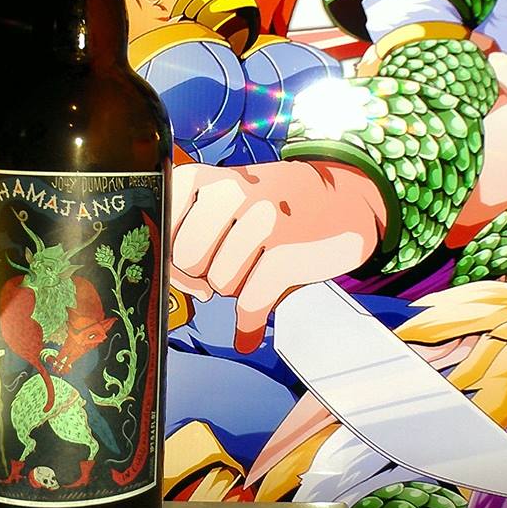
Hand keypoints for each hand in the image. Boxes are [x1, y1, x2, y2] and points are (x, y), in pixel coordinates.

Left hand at [170, 160, 385, 351]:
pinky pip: (251, 301)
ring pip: (220, 283)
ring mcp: (263, 219)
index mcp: (207, 178)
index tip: (189, 259)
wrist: (344, 197)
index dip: (170, 253)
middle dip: (203, 276)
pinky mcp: (290, 249)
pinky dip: (249, 321)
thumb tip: (166, 285)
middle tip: (226, 269)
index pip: (162, 223)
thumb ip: (190, 230)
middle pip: (187, 260)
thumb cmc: (275, 206)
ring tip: (254, 273)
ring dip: (236, 290)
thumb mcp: (229, 199)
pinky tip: (248, 329)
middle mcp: (232, 191)